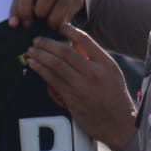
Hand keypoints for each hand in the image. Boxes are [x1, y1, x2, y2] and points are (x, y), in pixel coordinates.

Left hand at [26, 23, 135, 150]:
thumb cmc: (116, 99)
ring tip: (31, 51)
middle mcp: (94, 72)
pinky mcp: (72, 98)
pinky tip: (34, 65)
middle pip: (65, 51)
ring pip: (56, 64)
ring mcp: (82, 85)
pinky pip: (52, 80)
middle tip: (36, 39)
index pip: (85, 40)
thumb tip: (76, 44)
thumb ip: (96, 59)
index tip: (58, 26)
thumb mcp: (113, 74)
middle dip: (48, 43)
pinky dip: (41, 70)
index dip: (69, 31)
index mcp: (106, 63)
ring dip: (41, 55)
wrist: (119, 125)